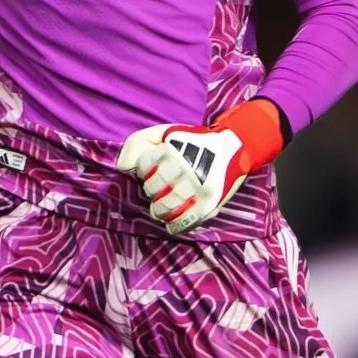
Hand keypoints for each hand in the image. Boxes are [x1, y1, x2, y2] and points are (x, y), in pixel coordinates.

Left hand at [116, 99, 285, 237]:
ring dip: (159, 209)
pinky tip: (172, 221)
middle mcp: (184, 168)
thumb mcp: (165, 132)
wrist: (233, 150)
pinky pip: (183, 222)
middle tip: (162, 187)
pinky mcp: (209, 204)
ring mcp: (197, 188)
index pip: (142, 167)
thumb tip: (124, 168)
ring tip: (164, 205)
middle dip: (152, 189)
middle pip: (151, 189)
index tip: (155, 169)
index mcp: (172, 149)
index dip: (145, 169)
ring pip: (163, 208)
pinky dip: (174, 225)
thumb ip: (137, 143)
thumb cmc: (193, 142)